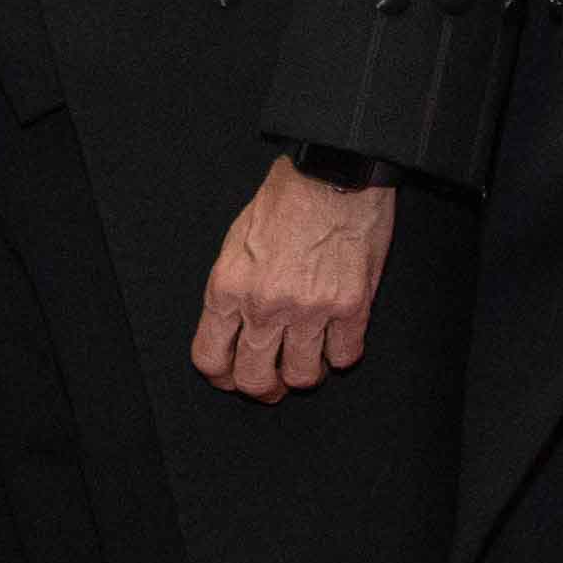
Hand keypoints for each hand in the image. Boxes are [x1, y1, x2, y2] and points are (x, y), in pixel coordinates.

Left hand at [194, 163, 397, 403]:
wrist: (331, 173)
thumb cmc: (284, 201)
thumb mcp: (235, 243)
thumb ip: (232, 290)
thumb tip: (233, 329)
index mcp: (228, 288)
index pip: (210, 359)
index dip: (222, 377)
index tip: (232, 376)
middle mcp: (265, 306)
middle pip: (254, 379)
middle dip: (262, 389)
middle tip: (273, 384)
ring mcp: (310, 309)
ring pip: (303, 376)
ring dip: (305, 374)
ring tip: (308, 359)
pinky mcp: (351, 306)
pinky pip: (344, 356)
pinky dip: (341, 354)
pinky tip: (338, 339)